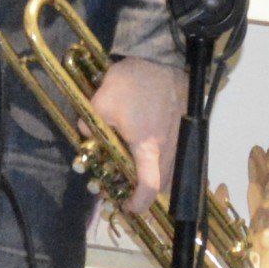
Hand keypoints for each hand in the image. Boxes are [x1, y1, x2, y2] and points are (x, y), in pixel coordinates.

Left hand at [90, 52, 184, 216]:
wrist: (161, 59)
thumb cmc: (131, 84)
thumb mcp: (99, 106)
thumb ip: (90, 127)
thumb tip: (86, 136)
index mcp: (148, 148)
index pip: (149, 186)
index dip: (139, 202)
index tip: (127, 208)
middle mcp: (169, 148)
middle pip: (161, 183)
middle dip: (140, 191)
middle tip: (119, 188)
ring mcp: (179, 138)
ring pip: (168, 169)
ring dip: (149, 175)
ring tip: (127, 169)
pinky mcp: (182, 127)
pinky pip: (172, 153)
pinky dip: (157, 160)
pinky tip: (140, 149)